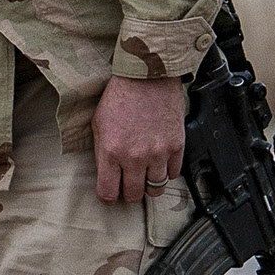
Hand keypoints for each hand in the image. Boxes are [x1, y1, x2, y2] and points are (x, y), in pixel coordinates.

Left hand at [92, 76, 184, 205]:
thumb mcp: (98, 124)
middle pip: (133, 195)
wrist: (147, 77)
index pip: (108, 193)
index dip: (108, 197)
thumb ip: (101, 153)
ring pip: (156, 189)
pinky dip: (167, 172)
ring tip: (145, 175)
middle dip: (128, 193)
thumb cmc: (120, 96)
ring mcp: (158, 153)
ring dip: (149, 185)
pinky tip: (159, 162)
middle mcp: (135, 157)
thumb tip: (106, 174)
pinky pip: (174, 174)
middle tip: (128, 184)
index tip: (110, 193)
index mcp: (111, 152)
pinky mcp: (176, 146)